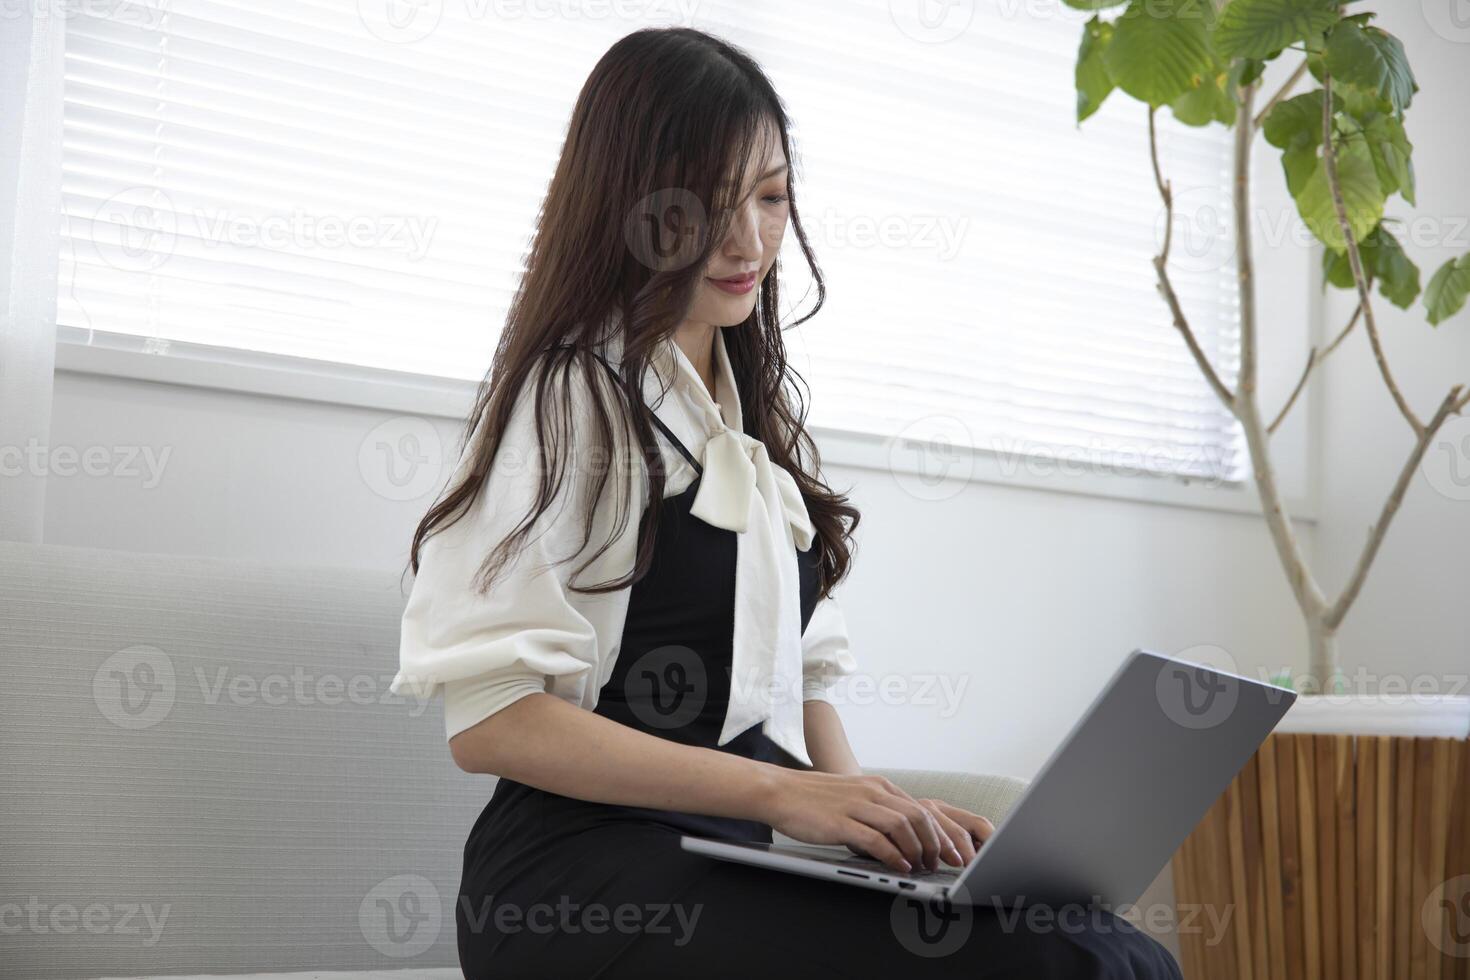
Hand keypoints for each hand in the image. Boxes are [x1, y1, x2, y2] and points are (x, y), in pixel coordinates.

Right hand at [757, 769, 992, 873]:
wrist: (779, 791)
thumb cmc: (813, 799)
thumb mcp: (853, 797)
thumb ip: (877, 811)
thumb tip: (901, 836)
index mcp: (877, 786)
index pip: (920, 808)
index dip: (940, 833)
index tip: (950, 853)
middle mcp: (872, 792)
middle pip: (918, 816)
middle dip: (936, 843)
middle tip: (941, 864)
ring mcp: (857, 805)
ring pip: (902, 825)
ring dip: (918, 849)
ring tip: (922, 867)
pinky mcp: (841, 822)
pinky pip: (876, 839)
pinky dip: (893, 854)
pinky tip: (899, 865)